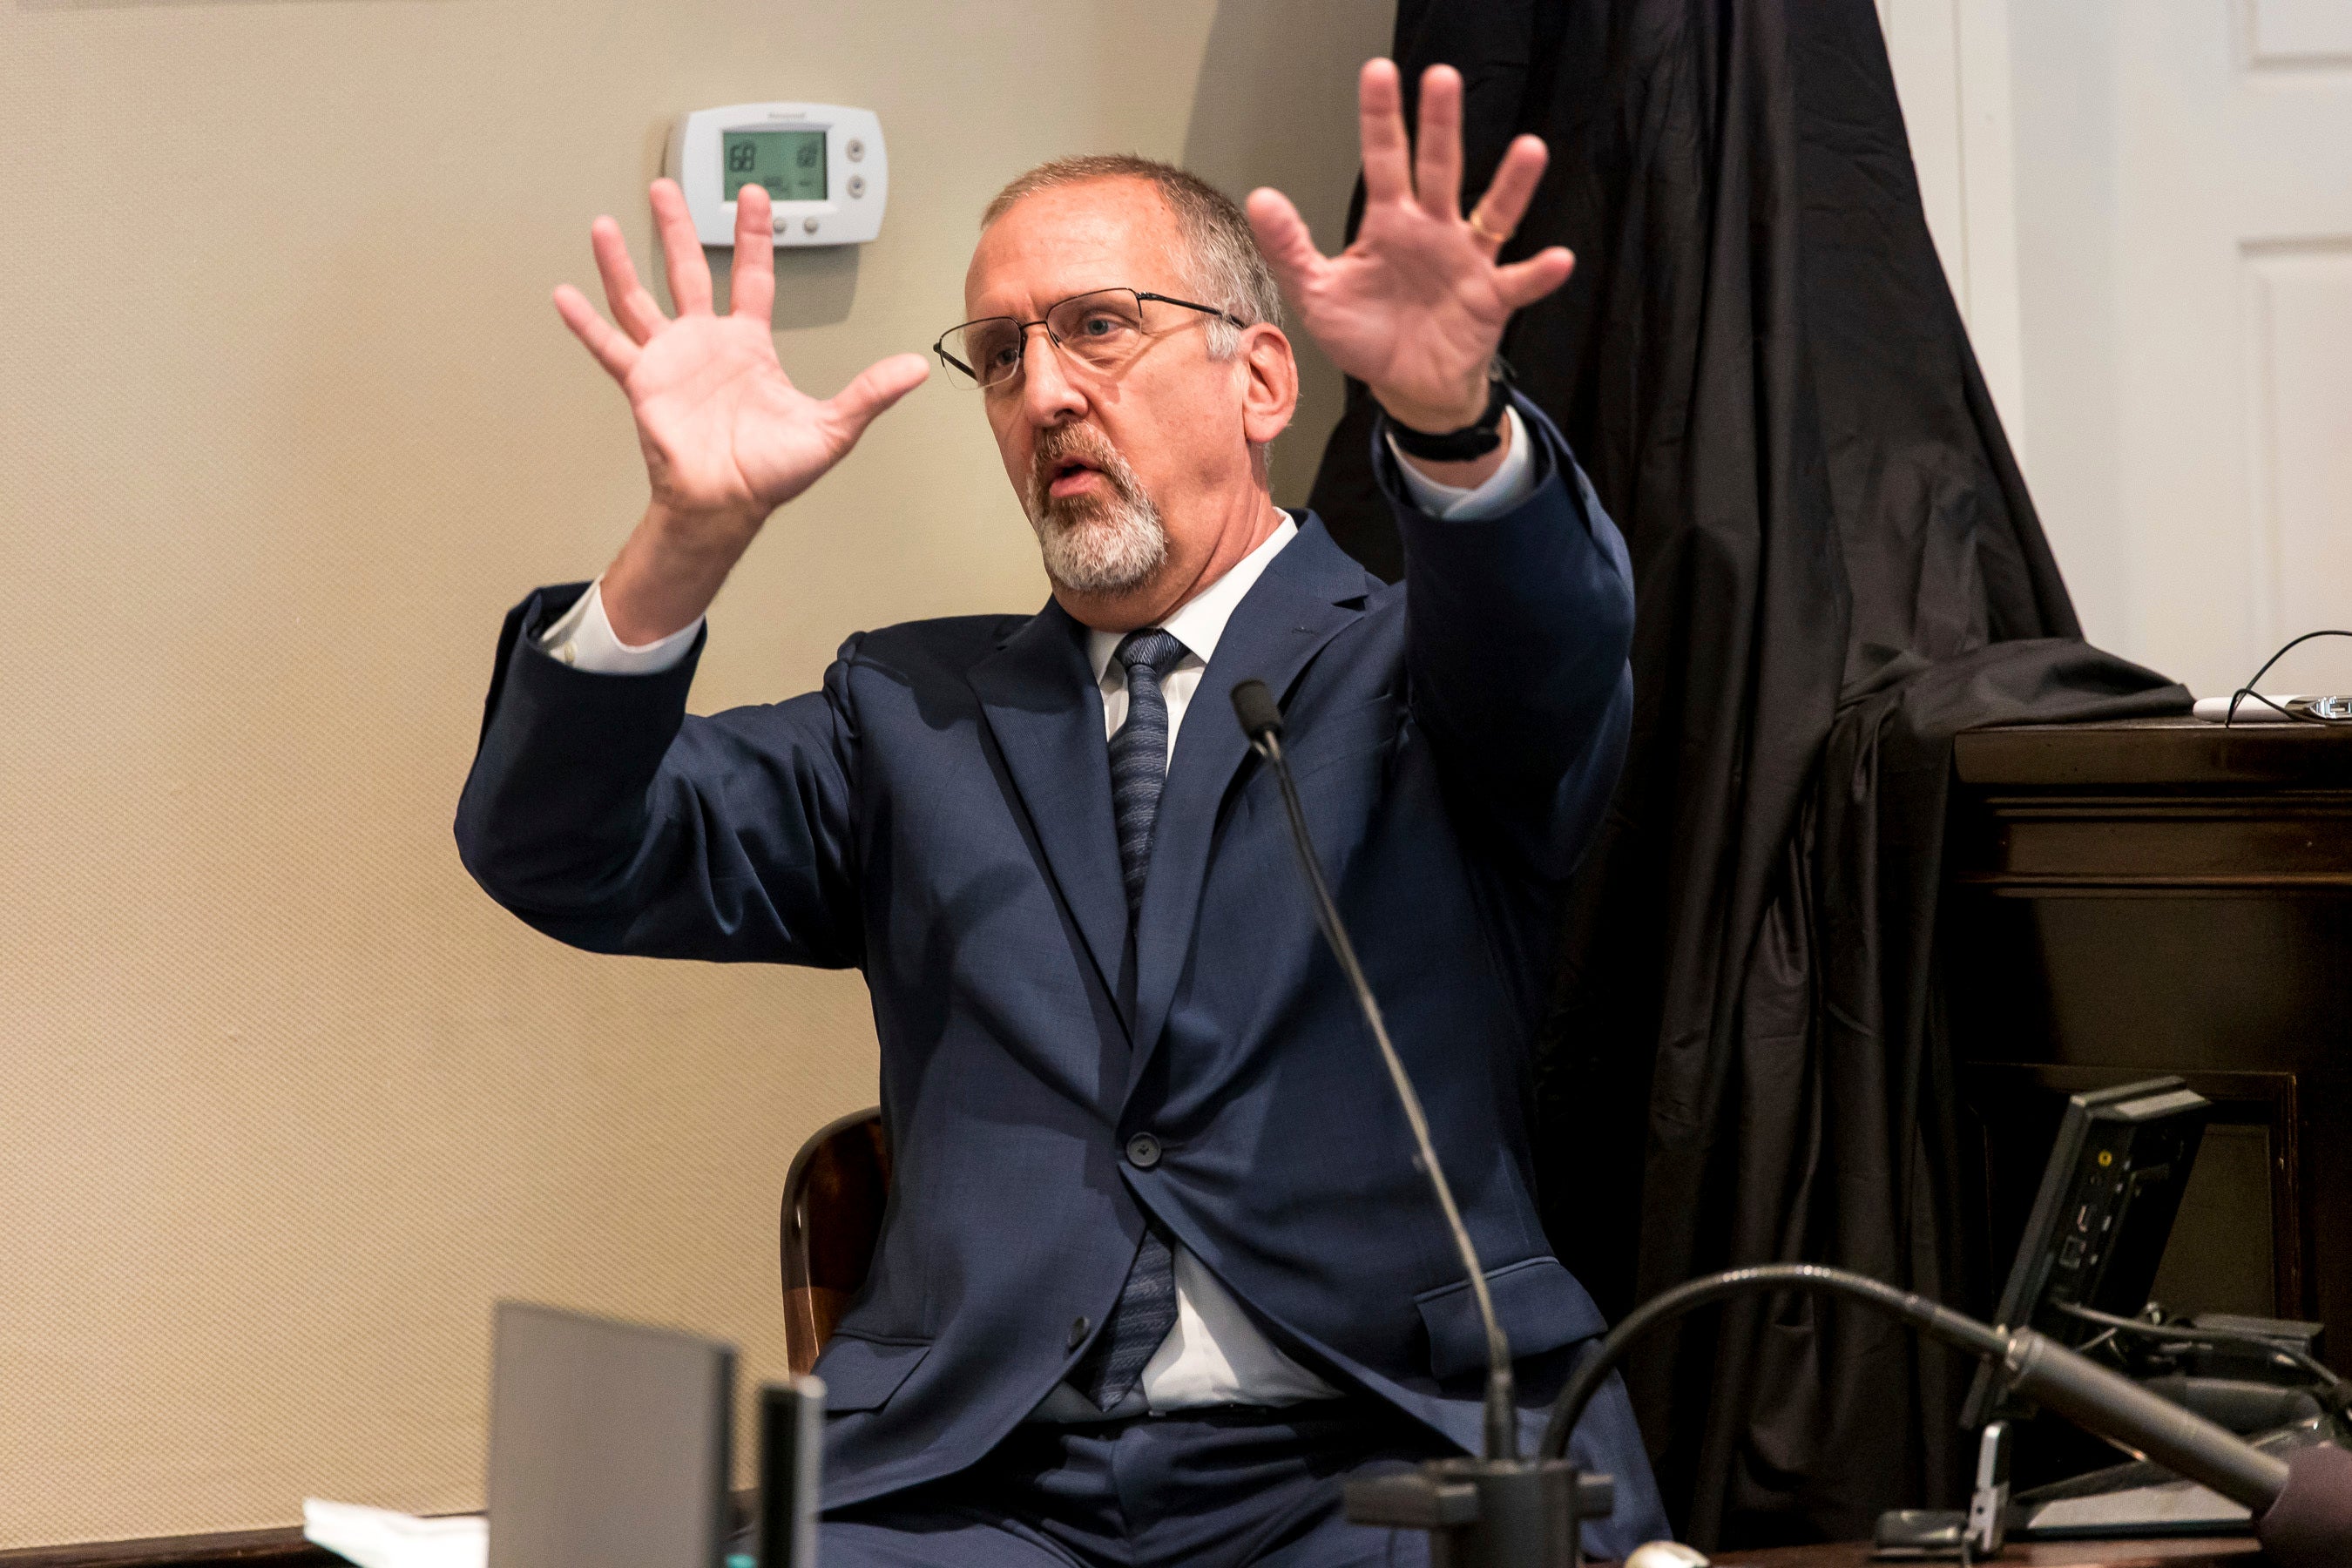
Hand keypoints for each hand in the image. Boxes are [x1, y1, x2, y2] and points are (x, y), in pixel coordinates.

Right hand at [552, 181, 927, 639]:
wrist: (726, 505)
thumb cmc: (772, 472)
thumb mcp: (832, 428)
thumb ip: (870, 393)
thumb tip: (917, 369)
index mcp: (748, 346)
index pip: (753, 277)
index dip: (754, 237)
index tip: (754, 197)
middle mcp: (706, 343)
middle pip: (690, 270)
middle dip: (680, 228)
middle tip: (667, 189)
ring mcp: (671, 361)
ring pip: (641, 299)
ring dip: (622, 263)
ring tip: (603, 226)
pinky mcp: (644, 385)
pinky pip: (610, 348)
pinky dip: (587, 323)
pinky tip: (565, 295)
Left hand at [1245, 60, 1573, 433]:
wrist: (1406, 386)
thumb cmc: (1366, 334)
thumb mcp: (1317, 293)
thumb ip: (1289, 248)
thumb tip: (1260, 197)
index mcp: (1390, 223)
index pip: (1384, 160)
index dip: (1380, 118)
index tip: (1379, 71)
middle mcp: (1433, 229)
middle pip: (1439, 169)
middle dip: (1441, 125)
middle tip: (1443, 78)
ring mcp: (1467, 260)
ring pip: (1492, 213)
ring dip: (1512, 183)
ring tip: (1531, 150)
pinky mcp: (1491, 298)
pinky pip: (1519, 281)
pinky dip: (1540, 273)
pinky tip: (1558, 259)